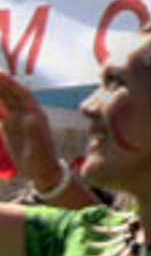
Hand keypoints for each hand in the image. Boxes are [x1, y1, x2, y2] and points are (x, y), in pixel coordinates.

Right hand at [0, 71, 63, 185]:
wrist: (42, 172)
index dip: (11, 83)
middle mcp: (26, 114)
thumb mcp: (39, 150)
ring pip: (4, 101)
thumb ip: (34, 134)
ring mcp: (17, 120)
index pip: (22, 95)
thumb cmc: (42, 162)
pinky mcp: (9, 127)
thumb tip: (29, 118)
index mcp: (36, 116)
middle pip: (11, 94)